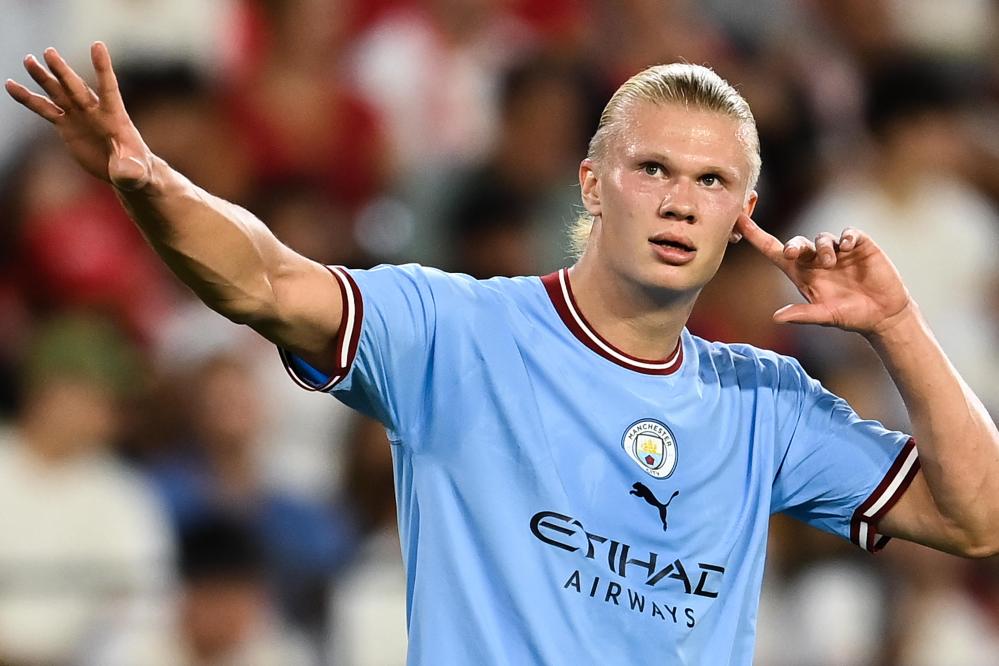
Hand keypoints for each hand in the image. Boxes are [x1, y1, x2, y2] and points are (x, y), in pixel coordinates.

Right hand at [5, 42, 152, 189]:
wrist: (126, 171)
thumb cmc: (138, 170)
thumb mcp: (137, 172)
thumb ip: (131, 169)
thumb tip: (126, 173)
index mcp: (115, 117)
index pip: (109, 88)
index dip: (102, 68)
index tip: (97, 45)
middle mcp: (94, 111)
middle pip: (76, 88)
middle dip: (63, 72)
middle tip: (49, 53)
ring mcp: (79, 116)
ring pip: (58, 92)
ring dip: (44, 77)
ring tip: (29, 60)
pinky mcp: (66, 125)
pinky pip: (44, 109)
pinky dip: (28, 98)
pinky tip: (11, 86)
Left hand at [735, 214, 912, 335]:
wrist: (884, 314)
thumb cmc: (851, 316)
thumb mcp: (826, 316)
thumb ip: (803, 315)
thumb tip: (776, 318)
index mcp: (802, 274)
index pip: (774, 251)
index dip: (756, 236)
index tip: (739, 222)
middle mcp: (816, 260)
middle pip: (797, 242)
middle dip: (793, 244)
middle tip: (792, 252)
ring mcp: (838, 251)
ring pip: (822, 238)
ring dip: (823, 247)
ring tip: (831, 261)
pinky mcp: (860, 246)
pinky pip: (848, 234)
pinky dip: (846, 237)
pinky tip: (847, 246)